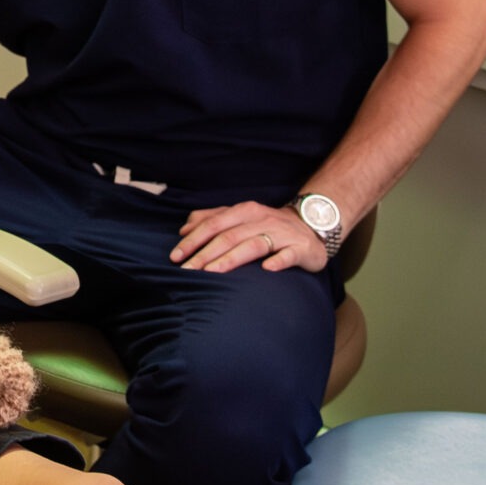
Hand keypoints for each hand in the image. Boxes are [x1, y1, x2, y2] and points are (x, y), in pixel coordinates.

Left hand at [171, 200, 329, 273]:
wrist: (310, 226)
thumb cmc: (267, 225)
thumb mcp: (240, 218)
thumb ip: (212, 220)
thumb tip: (184, 229)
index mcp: (244, 211)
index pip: (213, 224)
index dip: (193, 240)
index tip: (175, 256)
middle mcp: (261, 219)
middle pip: (229, 236)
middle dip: (205, 254)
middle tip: (187, 271)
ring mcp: (281, 234)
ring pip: (253, 245)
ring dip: (231, 259)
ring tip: (213, 272)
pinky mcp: (300, 248)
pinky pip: (288, 254)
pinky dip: (278, 261)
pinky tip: (267, 269)